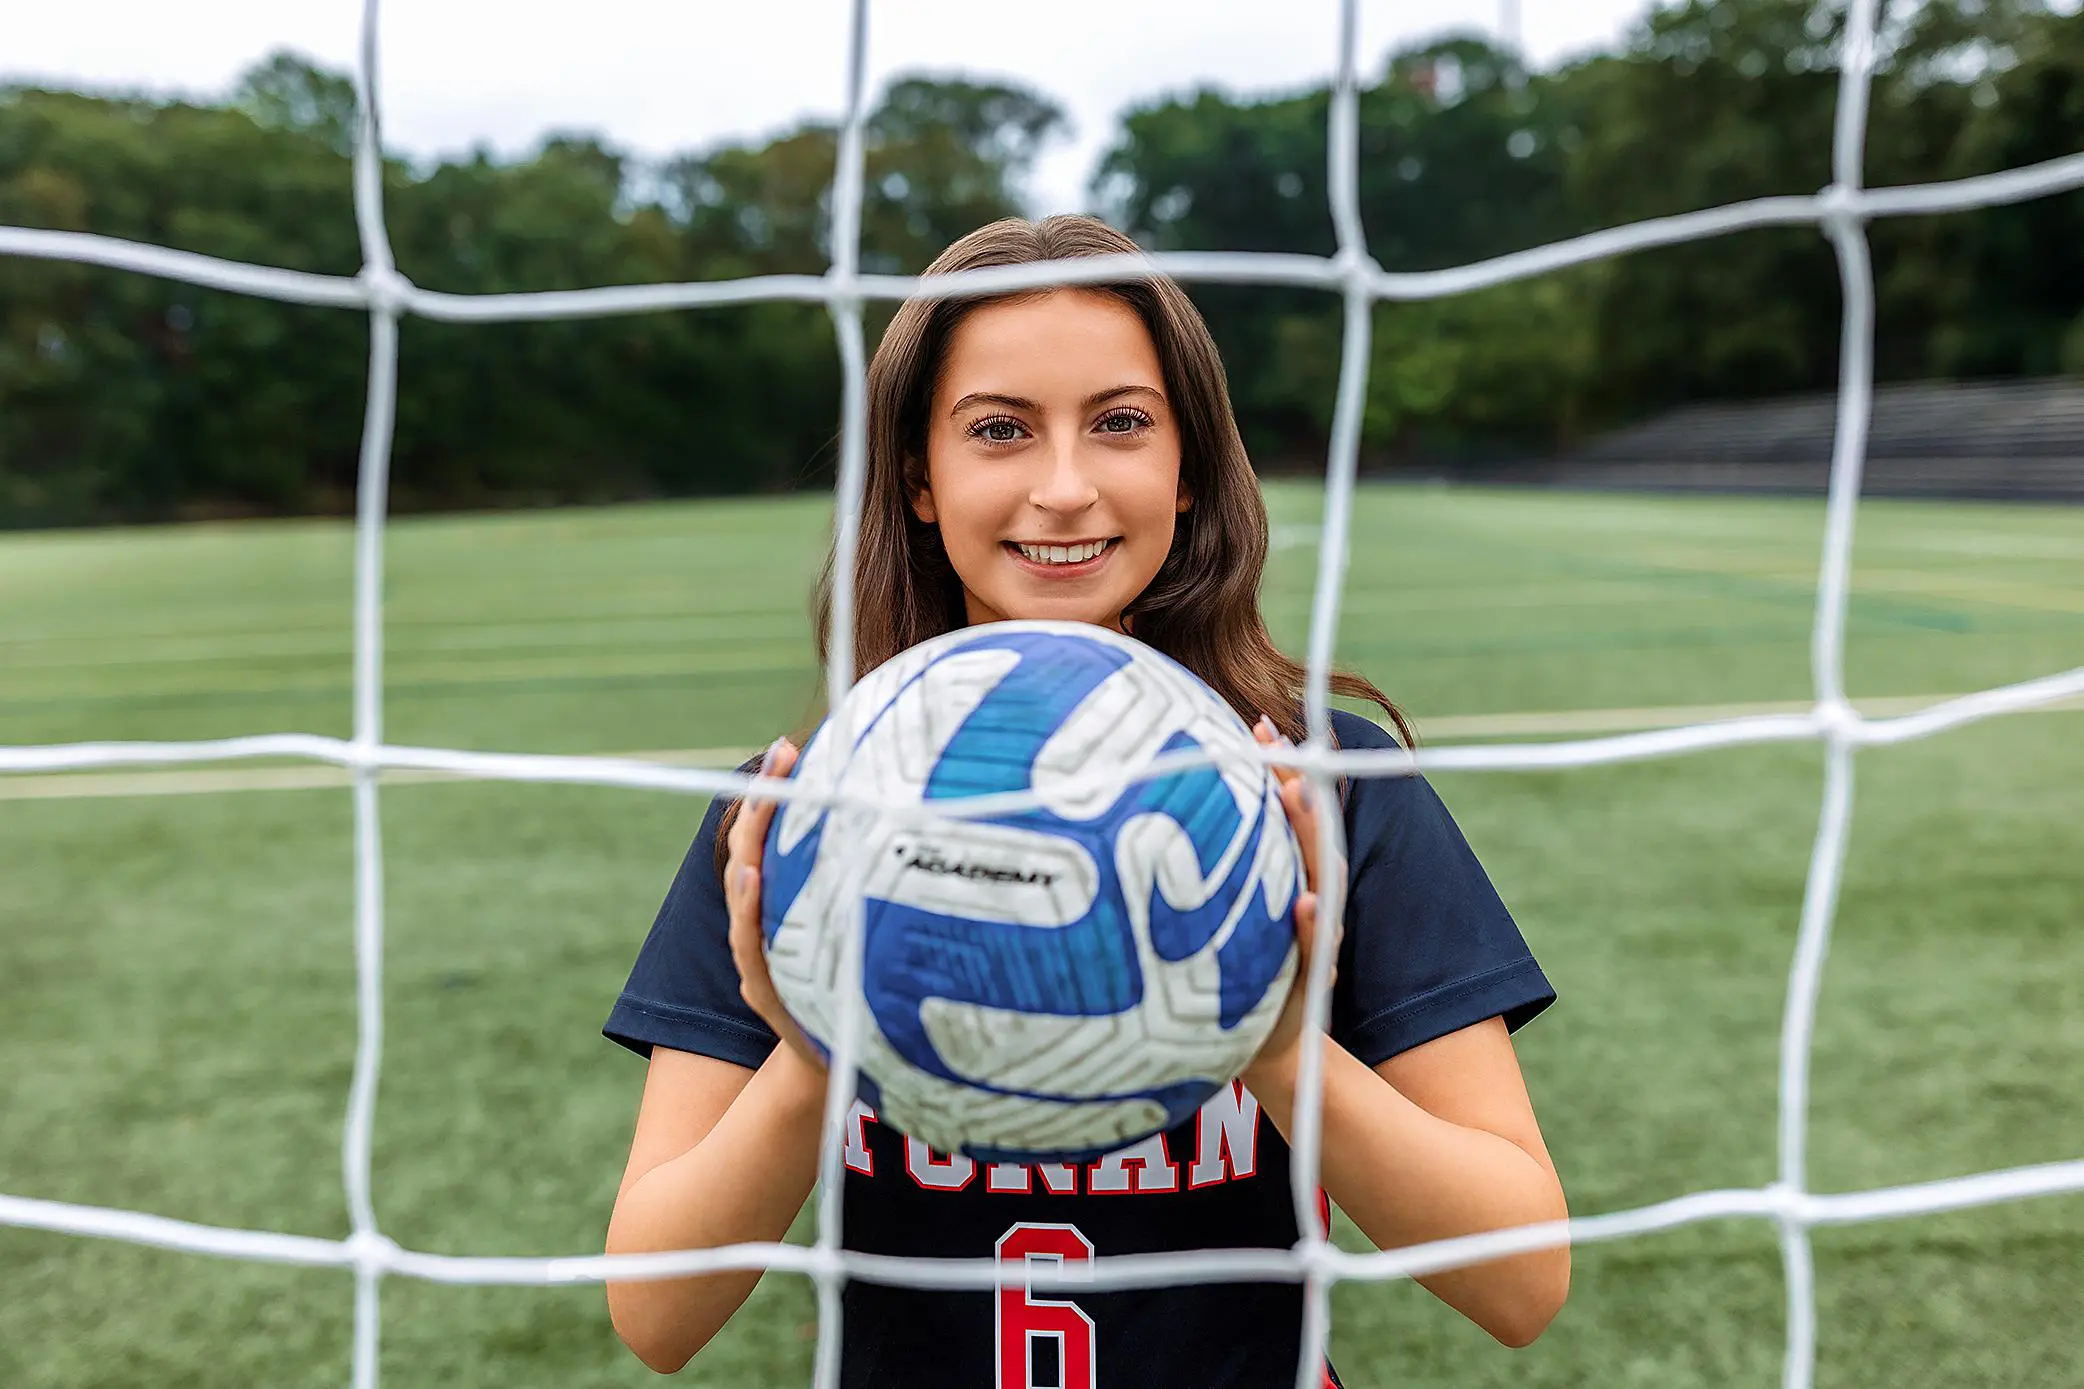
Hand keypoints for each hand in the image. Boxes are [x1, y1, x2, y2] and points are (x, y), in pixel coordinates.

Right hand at [723, 737, 827, 1072]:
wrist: (829, 1060)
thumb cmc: (844, 991)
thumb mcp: (845, 936)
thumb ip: (848, 892)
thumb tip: (898, 835)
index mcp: (780, 903)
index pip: (768, 838)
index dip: (774, 793)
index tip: (789, 746)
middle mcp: (762, 920)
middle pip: (751, 851)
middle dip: (763, 801)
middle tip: (781, 755)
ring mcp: (759, 952)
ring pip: (745, 889)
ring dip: (751, 844)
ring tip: (760, 803)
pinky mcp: (763, 987)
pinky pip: (751, 943)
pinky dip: (747, 907)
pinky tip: (752, 877)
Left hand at [1242, 715, 1343, 1086]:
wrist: (1265, 1045)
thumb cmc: (1237, 972)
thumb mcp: (1229, 917)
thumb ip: (1220, 868)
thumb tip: (1172, 815)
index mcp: (1288, 880)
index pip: (1286, 815)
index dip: (1276, 770)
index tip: (1256, 726)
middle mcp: (1307, 899)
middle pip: (1307, 834)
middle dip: (1293, 787)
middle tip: (1278, 745)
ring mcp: (1311, 936)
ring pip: (1318, 877)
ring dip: (1309, 837)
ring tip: (1298, 795)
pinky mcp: (1307, 979)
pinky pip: (1313, 948)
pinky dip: (1312, 924)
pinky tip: (1308, 901)